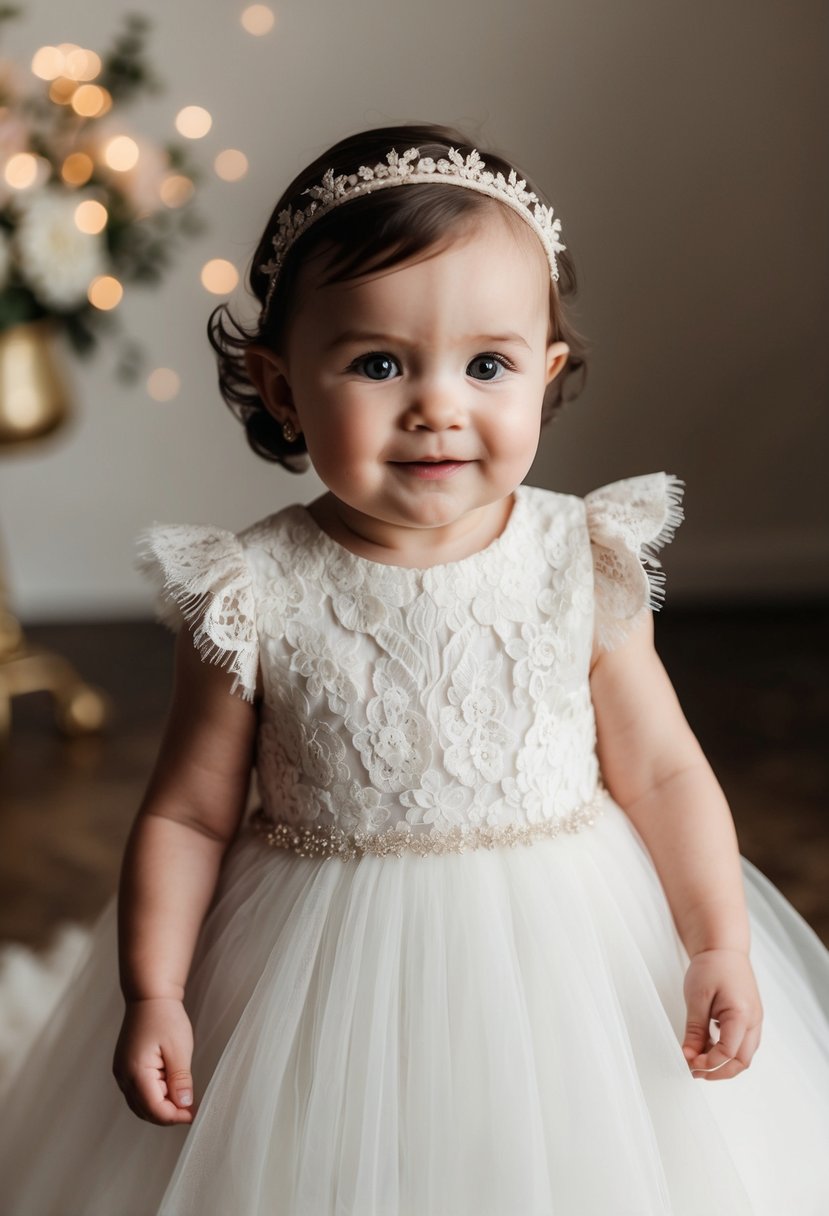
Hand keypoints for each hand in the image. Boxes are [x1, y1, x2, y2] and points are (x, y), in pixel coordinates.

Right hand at [112, 997, 195, 1124]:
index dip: (174, 1116)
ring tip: (181, 1098)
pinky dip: (152, 1097)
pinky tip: (169, 1089)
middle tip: (189, 1110)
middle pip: (144, 1111)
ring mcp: (121, 1072)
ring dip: (159, 1108)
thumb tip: (184, 1105)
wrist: (149, 996)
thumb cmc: (165, 1017)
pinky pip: (137, 1093)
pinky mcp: (124, 1067)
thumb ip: (180, 1080)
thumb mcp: (179, 1049)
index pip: (154, 1109)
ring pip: (139, 1105)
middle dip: (167, 1115)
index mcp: (136, 1072)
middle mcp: (123, 1076)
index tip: (193, 1114)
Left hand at [681, 948, 762, 1080]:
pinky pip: (743, 1044)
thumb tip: (688, 1056)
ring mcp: (755, 1021)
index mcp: (741, 1014)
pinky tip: (707, 1048)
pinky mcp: (750, 1019)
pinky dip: (727, 1052)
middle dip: (718, 1072)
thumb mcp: (697, 997)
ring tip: (698, 1062)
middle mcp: (754, 1021)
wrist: (724, 948)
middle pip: (742, 1062)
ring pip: (744, 1055)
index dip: (708, 1063)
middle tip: (694, 1071)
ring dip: (723, 1064)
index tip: (688, 1062)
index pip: (728, 1053)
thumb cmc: (711, 967)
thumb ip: (694, 1030)